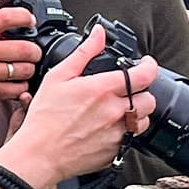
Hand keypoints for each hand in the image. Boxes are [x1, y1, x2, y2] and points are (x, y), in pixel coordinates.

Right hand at [0, 5, 40, 117]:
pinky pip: (20, 88)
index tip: (30, 20)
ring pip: (25, 70)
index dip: (24, 16)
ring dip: (29, 68)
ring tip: (23, 67)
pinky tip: (15, 81)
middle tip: (32, 51)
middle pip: (24, 48)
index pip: (5, 18)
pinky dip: (22, 86)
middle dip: (34, 49)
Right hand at [0, 40, 156, 188]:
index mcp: (103, 90)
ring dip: (136, 114)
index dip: (149, 66)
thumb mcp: (59, 77)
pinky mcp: (114, 152)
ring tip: (120, 112)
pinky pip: (130, 139)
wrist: (39, 155)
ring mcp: (117, 134)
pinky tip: (107, 129)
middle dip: (142, 92)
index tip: (145, 64)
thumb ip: (84, 52)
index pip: (144, 75)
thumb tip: (98, 33)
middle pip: (149, 99)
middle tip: (130, 91)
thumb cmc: (44, 118)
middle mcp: (115, 112)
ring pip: (143, 121)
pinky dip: (124, 133)